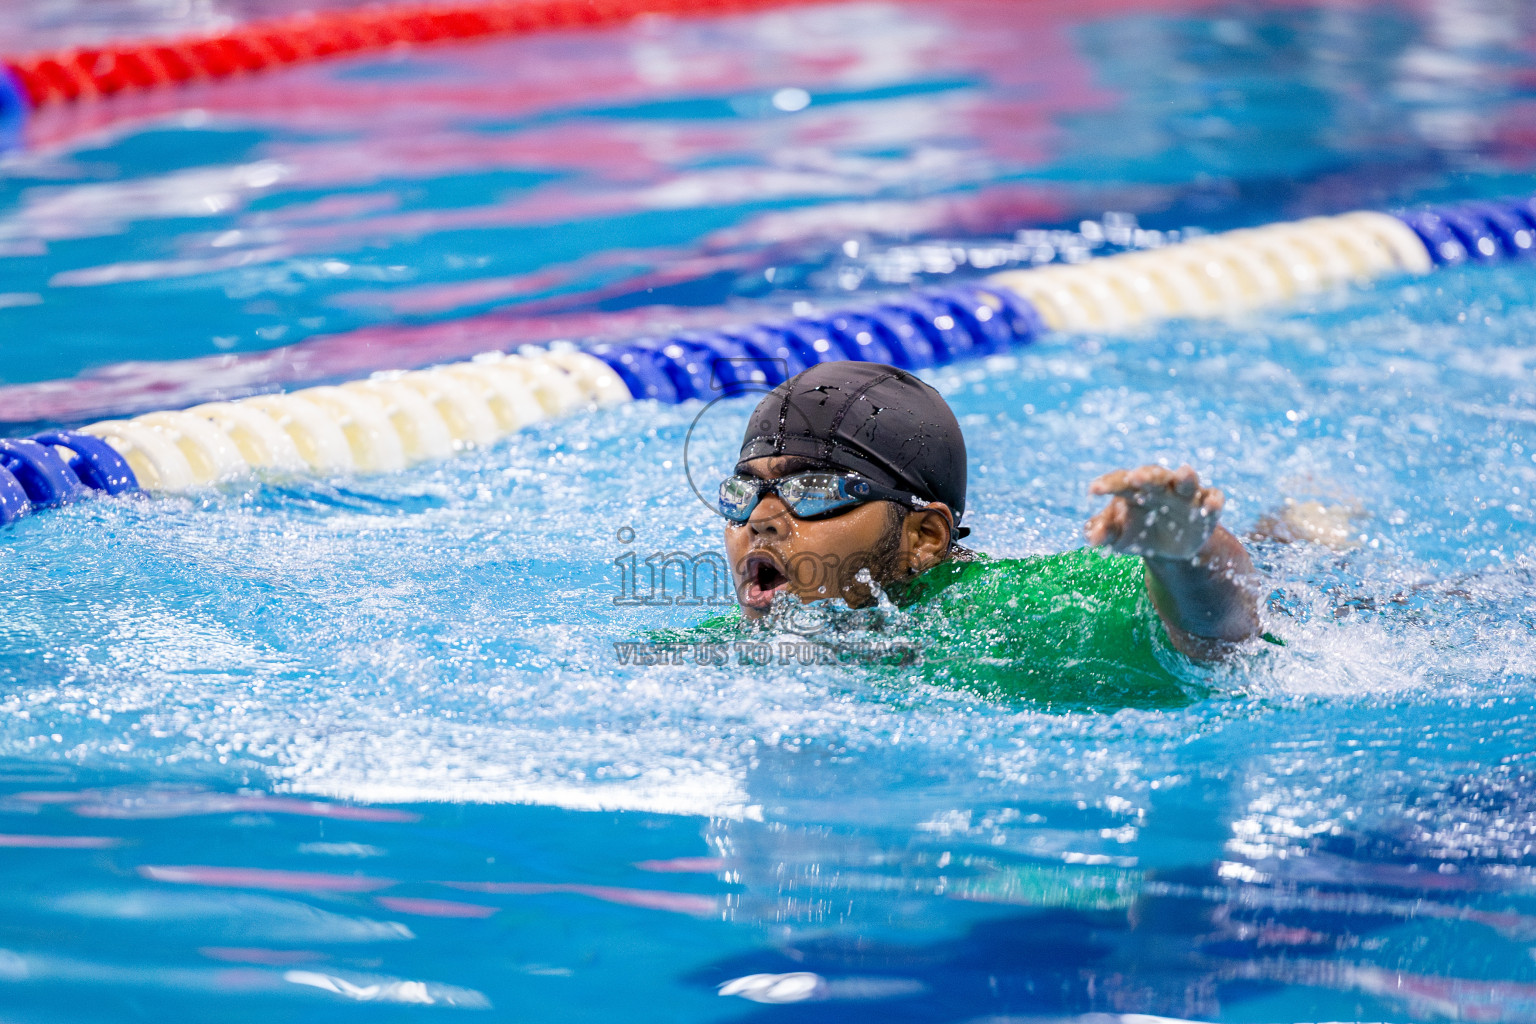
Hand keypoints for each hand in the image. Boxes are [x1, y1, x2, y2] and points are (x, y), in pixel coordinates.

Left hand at [1086, 464, 1223, 560]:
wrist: (1170, 550)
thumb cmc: (1137, 534)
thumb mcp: (1118, 537)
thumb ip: (1104, 533)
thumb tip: (1093, 538)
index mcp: (1134, 489)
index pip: (1120, 481)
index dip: (1108, 485)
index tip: (1094, 490)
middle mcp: (1161, 487)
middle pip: (1154, 476)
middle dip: (1147, 476)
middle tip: (1135, 477)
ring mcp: (1186, 496)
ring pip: (1187, 481)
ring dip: (1186, 477)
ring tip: (1184, 473)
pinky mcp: (1207, 508)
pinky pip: (1213, 499)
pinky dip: (1214, 502)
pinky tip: (1210, 507)